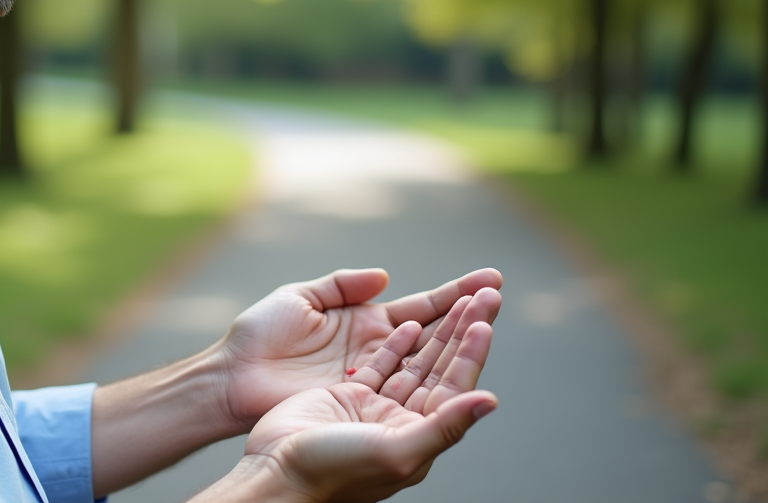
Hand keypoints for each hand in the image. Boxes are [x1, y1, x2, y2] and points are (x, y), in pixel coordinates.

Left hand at [215, 268, 501, 428]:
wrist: (233, 379)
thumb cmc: (258, 337)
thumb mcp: (299, 298)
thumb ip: (341, 286)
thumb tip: (384, 277)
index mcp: (363, 321)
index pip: (420, 306)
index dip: (454, 294)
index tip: (490, 280)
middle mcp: (377, 349)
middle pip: (434, 331)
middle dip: (468, 313)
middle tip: (501, 295)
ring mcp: (373, 377)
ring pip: (427, 358)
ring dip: (459, 341)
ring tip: (490, 320)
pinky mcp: (362, 401)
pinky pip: (404, 388)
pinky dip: (433, 379)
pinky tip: (459, 367)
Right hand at [239, 320, 496, 502]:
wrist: (277, 471)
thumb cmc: (333, 470)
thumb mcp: (397, 451)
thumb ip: (445, 426)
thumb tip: (490, 401)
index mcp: (419, 437)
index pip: (455, 386)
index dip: (472, 351)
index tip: (485, 318)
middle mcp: (402, 421)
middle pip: (440, 368)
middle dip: (462, 331)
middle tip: (486, 295)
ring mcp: (375, 408)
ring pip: (414, 362)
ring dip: (436, 332)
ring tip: (460, 302)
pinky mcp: (349, 396)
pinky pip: (380, 364)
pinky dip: (396, 344)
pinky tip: (410, 324)